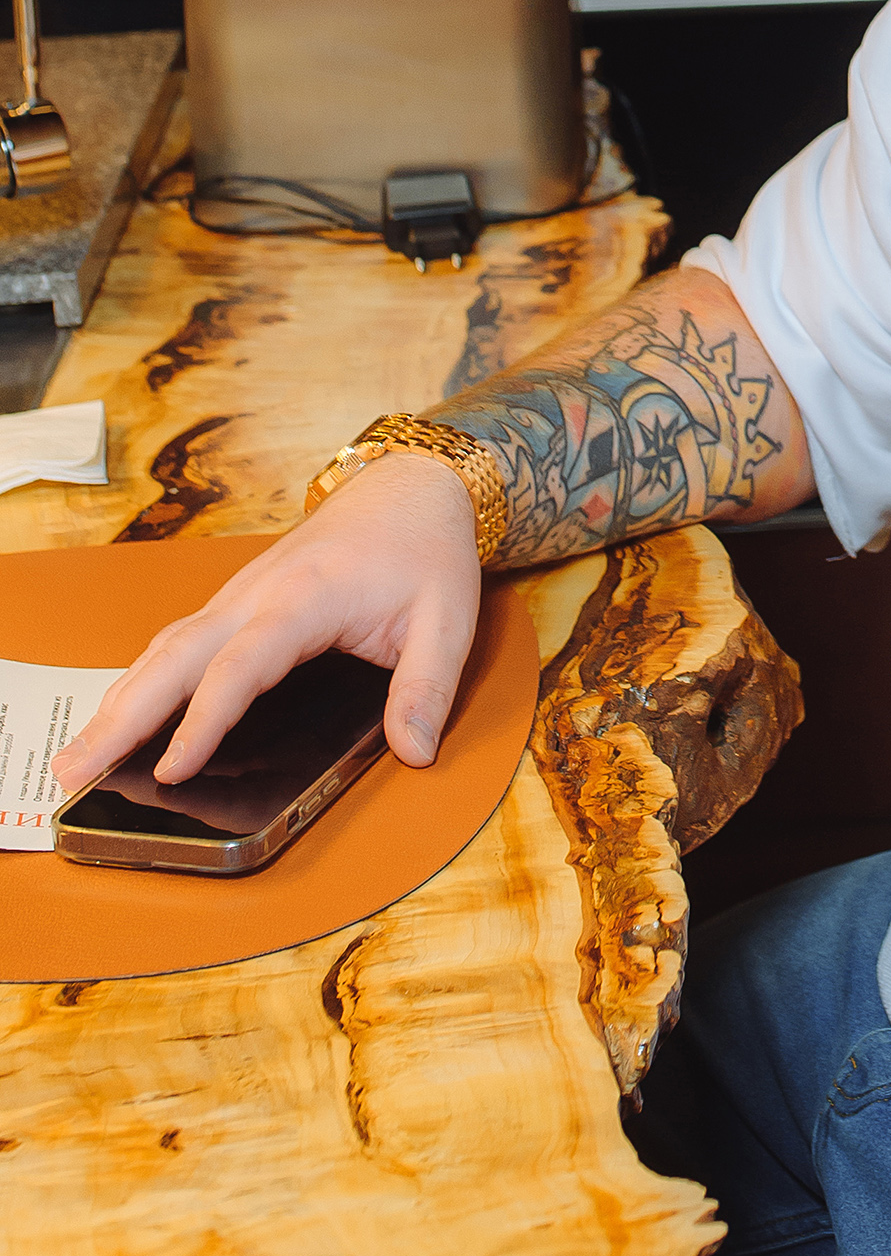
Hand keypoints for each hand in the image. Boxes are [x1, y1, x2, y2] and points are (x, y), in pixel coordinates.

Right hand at [50, 454, 481, 796]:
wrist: (412, 484)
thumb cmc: (427, 549)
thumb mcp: (448, 620)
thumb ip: (427, 688)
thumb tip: (416, 752)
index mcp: (307, 597)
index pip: (241, 665)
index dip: (203, 720)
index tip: (171, 771)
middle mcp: (259, 592)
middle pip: (175, 656)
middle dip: (123, 715)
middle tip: (76, 770)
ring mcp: (241, 593)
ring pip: (166, 647)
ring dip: (120, 700)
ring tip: (77, 756)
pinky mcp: (238, 600)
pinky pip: (180, 641)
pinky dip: (143, 679)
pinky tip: (121, 715)